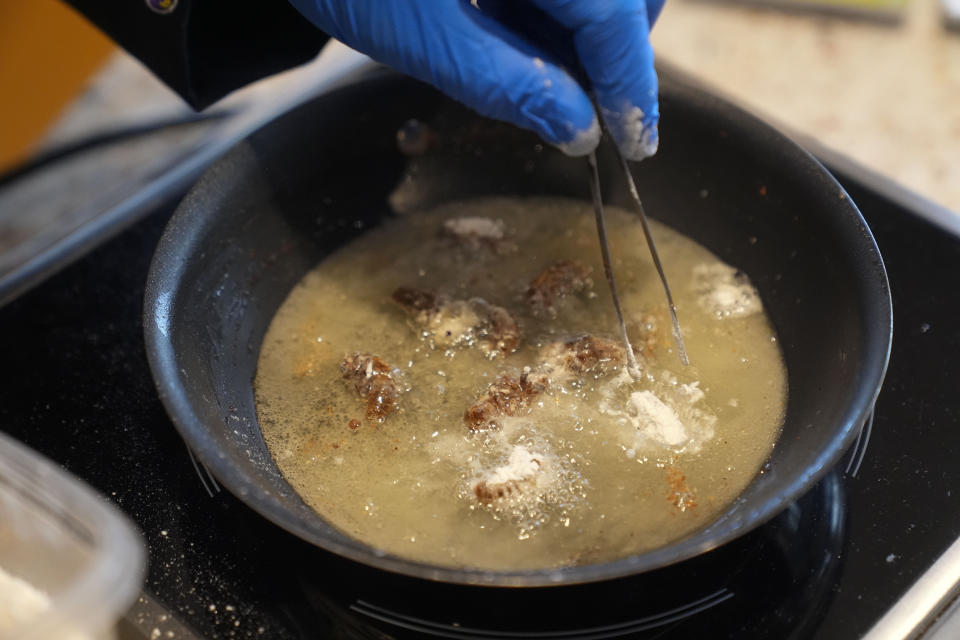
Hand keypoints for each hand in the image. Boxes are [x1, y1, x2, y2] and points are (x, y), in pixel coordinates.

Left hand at [289, 0, 665, 159]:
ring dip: (581, 30)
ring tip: (534, 72)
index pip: (614, 16)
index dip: (633, 85)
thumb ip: (514, 87)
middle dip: (614, 49)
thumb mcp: (427, 40)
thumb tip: (580, 130)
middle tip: (584, 107)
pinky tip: (513, 30)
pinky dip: (549, 5)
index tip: (636, 141)